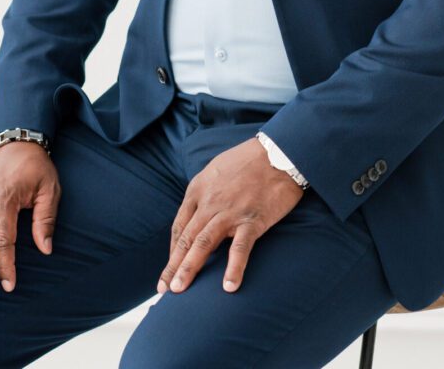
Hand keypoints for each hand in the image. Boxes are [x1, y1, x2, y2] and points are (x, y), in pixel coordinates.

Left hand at [157, 136, 303, 294]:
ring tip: (180, 291)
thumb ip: (205, 191)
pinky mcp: (251, 220)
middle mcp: (210, 202)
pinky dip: (234, 268)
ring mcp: (230, 212)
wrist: (278, 152)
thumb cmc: (249, 160)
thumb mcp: (216, 169)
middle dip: (173, 266)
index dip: (173, 250)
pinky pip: (240, 248)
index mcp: (198, 189)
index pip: (180, 225)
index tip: (169, 268)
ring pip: (204, 244)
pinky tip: (228, 287)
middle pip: (187, 238)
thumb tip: (198, 212)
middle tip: (165, 289)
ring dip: (189, 268)